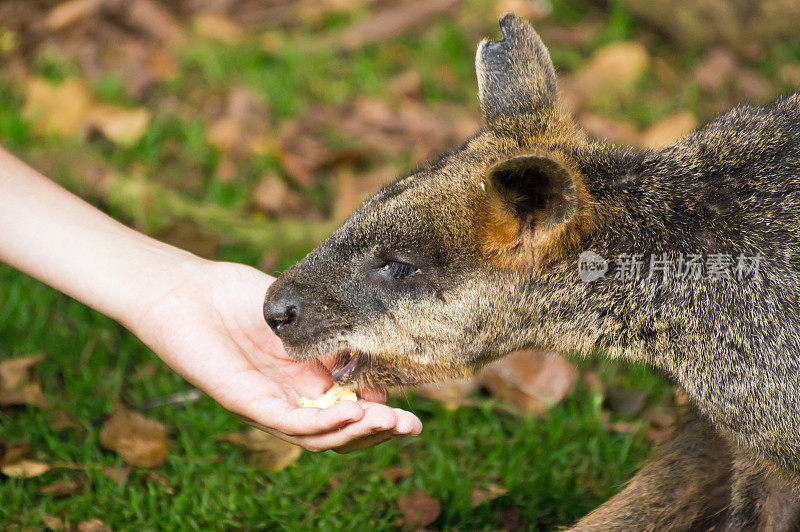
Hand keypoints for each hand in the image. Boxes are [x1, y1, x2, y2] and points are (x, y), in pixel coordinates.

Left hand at [129, 259, 421, 452]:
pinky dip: (326, 424)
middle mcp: (289, 398)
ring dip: (359, 434)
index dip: (379, 411)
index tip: (410, 406)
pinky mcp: (248, 403)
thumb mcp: (300, 316)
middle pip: (339, 431)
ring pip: (320, 436)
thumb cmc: (237, 297)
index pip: (348, 408)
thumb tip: (373, 360)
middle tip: (412, 426)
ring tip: (393, 424)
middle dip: (379, 431)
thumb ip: (333, 338)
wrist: (188, 290)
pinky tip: (354, 415)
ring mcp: (268, 404)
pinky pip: (292, 423)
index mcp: (303, 379)